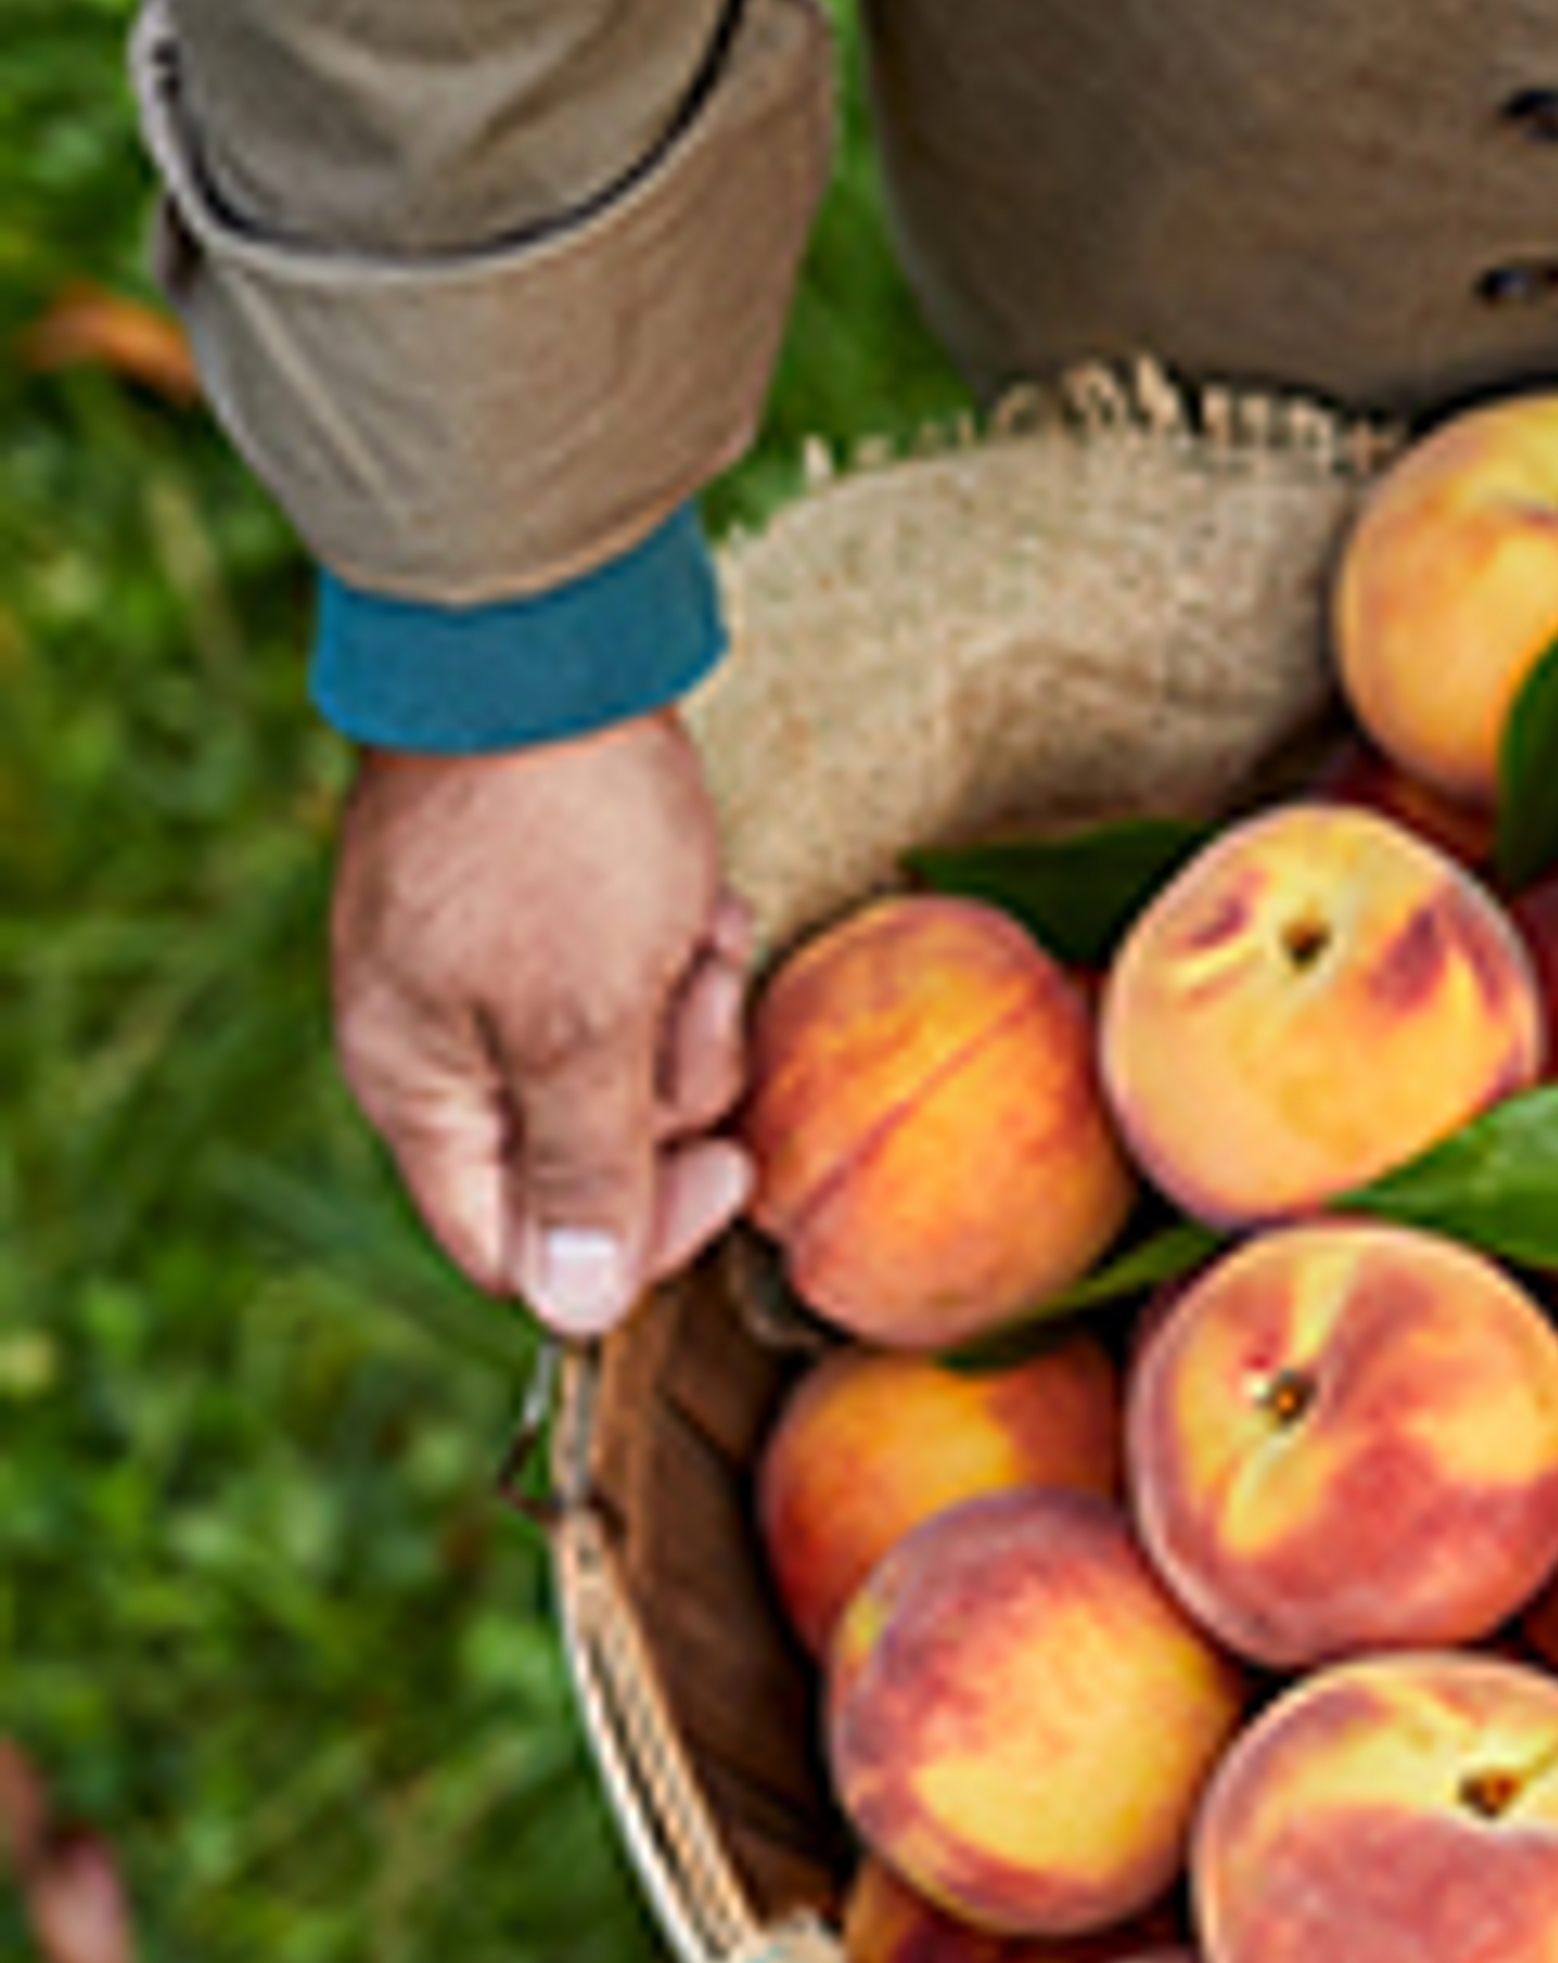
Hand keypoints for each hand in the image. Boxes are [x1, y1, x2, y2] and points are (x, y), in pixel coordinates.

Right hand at [329, 709, 757, 1336]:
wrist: (543, 646)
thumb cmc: (557, 841)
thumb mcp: (584, 1026)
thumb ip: (583, 1174)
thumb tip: (577, 1315)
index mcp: (421, 1094)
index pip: (516, 1251)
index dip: (633, 1241)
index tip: (730, 1176)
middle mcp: (443, 1048)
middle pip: (592, 1159)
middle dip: (672, 1088)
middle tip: (691, 999)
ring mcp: (496, 977)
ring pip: (634, 1067)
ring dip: (688, 1008)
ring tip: (690, 928)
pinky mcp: (554, 915)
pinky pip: (643, 979)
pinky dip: (685, 947)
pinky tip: (697, 896)